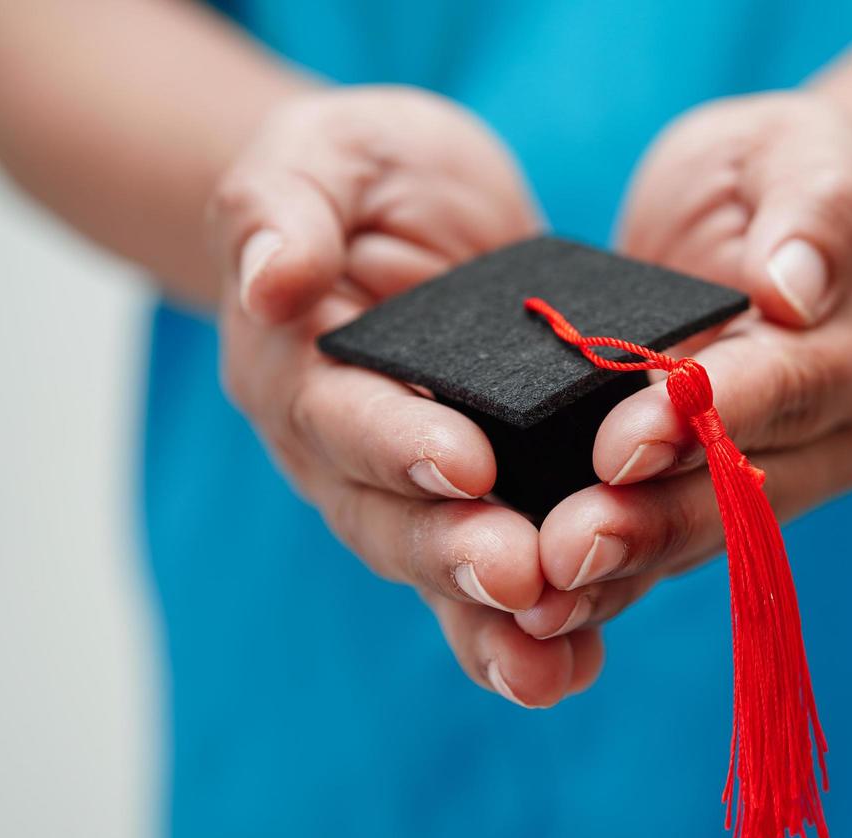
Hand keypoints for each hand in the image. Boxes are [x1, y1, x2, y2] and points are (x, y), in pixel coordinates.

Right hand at [209, 86, 599, 706]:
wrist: (414, 211)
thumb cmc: (363, 174)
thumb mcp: (324, 156)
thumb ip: (287, 208)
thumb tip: (273, 282)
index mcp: (301, 371)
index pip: (341, 416)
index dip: (398, 443)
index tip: (465, 464)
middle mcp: (352, 453)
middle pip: (393, 520)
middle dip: (455, 554)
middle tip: (520, 578)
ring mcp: (417, 493)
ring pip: (444, 572)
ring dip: (496, 621)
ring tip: (553, 658)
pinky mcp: (488, 505)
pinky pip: (500, 579)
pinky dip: (538, 630)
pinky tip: (578, 666)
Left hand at [515, 92, 851, 641]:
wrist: (762, 222)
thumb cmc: (775, 173)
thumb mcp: (799, 155)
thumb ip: (810, 213)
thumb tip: (792, 288)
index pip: (787, 387)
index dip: (707, 418)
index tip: (622, 439)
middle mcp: (832, 432)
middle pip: (745, 489)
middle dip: (652, 519)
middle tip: (567, 547)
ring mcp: (782, 479)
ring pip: (706, 538)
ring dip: (624, 569)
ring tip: (544, 598)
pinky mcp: (721, 503)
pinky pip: (670, 550)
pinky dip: (612, 584)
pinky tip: (547, 612)